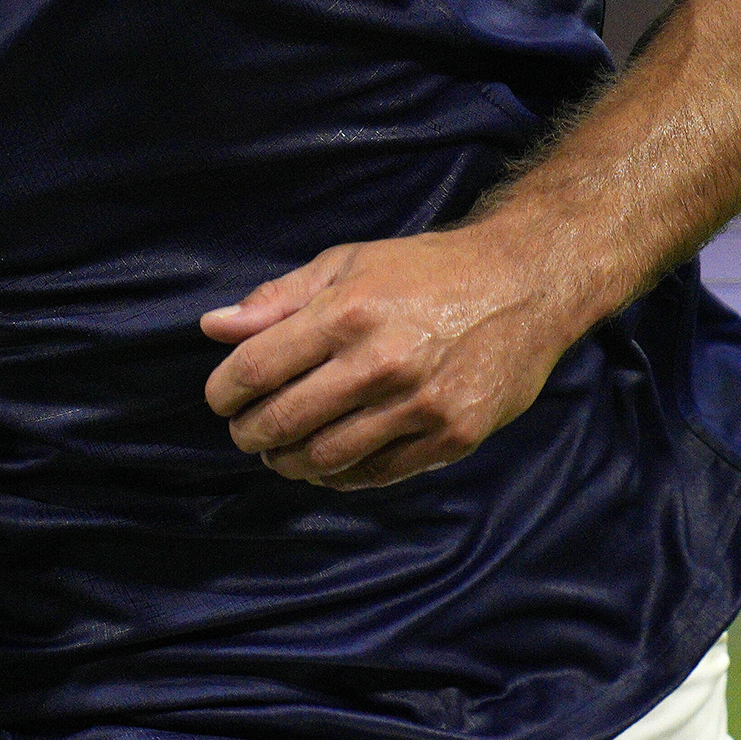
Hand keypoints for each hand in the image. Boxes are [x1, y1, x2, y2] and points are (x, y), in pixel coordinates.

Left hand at [198, 222, 588, 489]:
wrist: (527, 284)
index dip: (225, 391)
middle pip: (283, 421)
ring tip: (282, 451)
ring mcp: (420, 406)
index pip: (256, 368)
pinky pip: (376, 474)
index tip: (221, 398)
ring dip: (288, 461)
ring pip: (325, 458)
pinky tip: (328, 462)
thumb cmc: (428, 271)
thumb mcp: (349, 264)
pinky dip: (339, 475)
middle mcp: (382, 363)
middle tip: (246, 431)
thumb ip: (279, 299)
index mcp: (348, 312)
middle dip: (249, 433)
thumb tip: (213, 327)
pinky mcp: (452, 437)